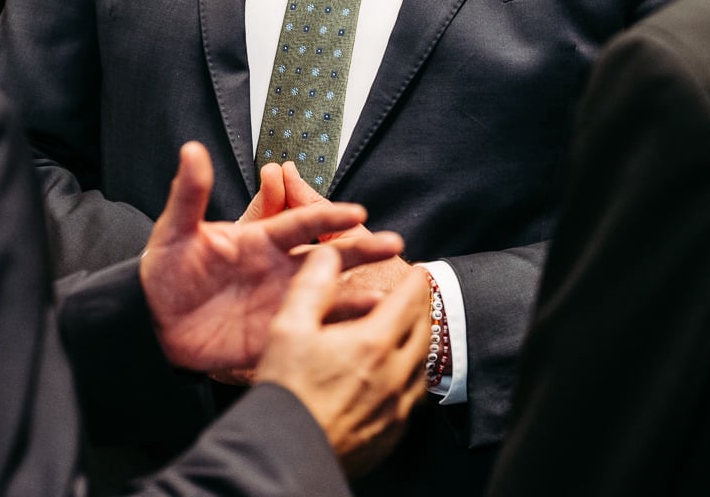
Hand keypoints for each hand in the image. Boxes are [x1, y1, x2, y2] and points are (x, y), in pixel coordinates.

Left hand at [140, 142, 405, 371]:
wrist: (155, 322)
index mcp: (260, 238)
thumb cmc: (165, 271)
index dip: (327, 216)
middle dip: (360, 247)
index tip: (356, 212)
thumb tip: (192, 149)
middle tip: (394, 244)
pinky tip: (367, 329)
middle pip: (327, 253)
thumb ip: (190, 194)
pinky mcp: (277, 332)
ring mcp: (281, 299)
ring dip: (359, 289)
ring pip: (329, 290)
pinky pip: (313, 328)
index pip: (301, 223)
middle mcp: (278, 265)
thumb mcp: (175, 232)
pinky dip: (340, 327)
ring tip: (393, 293)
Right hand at [254, 246, 431, 474]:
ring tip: (411, 334)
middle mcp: (394, 374)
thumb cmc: (286, 392)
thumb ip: (312, 286)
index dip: (416, 282)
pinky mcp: (392, 433)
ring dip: (420, 344)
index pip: (409, 301)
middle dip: (422, 309)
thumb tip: (326, 256)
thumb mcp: (289, 328)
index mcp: (373, 343)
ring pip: (422, 367)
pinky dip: (411, 378)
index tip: (418, 272)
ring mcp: (397, 407)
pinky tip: (398, 378)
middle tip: (416, 298)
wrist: (287, 453)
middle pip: (423, 332)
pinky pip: (413, 398)